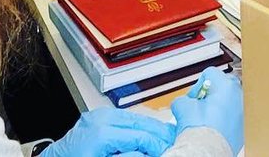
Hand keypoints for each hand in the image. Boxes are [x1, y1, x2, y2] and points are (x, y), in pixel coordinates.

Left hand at [43, 106, 175, 156]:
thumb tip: (150, 153)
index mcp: (102, 134)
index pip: (140, 135)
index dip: (157, 144)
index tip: (168, 151)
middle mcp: (99, 119)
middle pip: (139, 121)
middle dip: (158, 132)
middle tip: (173, 141)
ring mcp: (97, 116)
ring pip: (133, 116)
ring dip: (150, 127)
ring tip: (164, 137)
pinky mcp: (95, 118)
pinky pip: (122, 118)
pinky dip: (136, 125)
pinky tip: (146, 133)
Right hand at [171, 67, 243, 155]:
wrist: (209, 151)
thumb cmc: (201, 131)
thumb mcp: (182, 107)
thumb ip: (182, 99)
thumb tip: (183, 103)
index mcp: (227, 86)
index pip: (209, 73)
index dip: (196, 86)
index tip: (192, 99)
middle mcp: (239, 96)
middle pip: (221, 86)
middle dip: (208, 95)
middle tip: (198, 108)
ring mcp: (244, 110)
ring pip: (227, 101)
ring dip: (216, 107)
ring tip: (205, 119)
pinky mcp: (244, 124)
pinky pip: (232, 115)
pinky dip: (224, 118)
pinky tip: (214, 127)